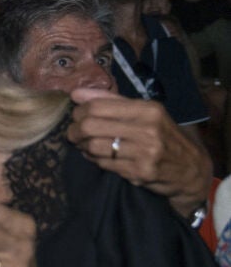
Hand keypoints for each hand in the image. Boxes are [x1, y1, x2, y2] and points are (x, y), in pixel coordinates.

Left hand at [68, 88, 211, 217]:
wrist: (191, 168)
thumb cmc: (163, 135)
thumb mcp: (145, 112)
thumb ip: (110, 101)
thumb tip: (76, 94)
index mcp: (148, 110)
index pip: (97, 106)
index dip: (79, 111)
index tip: (77, 116)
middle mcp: (148, 129)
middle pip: (89, 126)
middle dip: (75, 130)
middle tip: (74, 133)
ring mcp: (144, 153)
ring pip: (93, 146)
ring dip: (83, 146)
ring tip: (86, 145)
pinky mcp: (139, 172)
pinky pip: (103, 164)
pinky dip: (94, 159)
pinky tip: (98, 156)